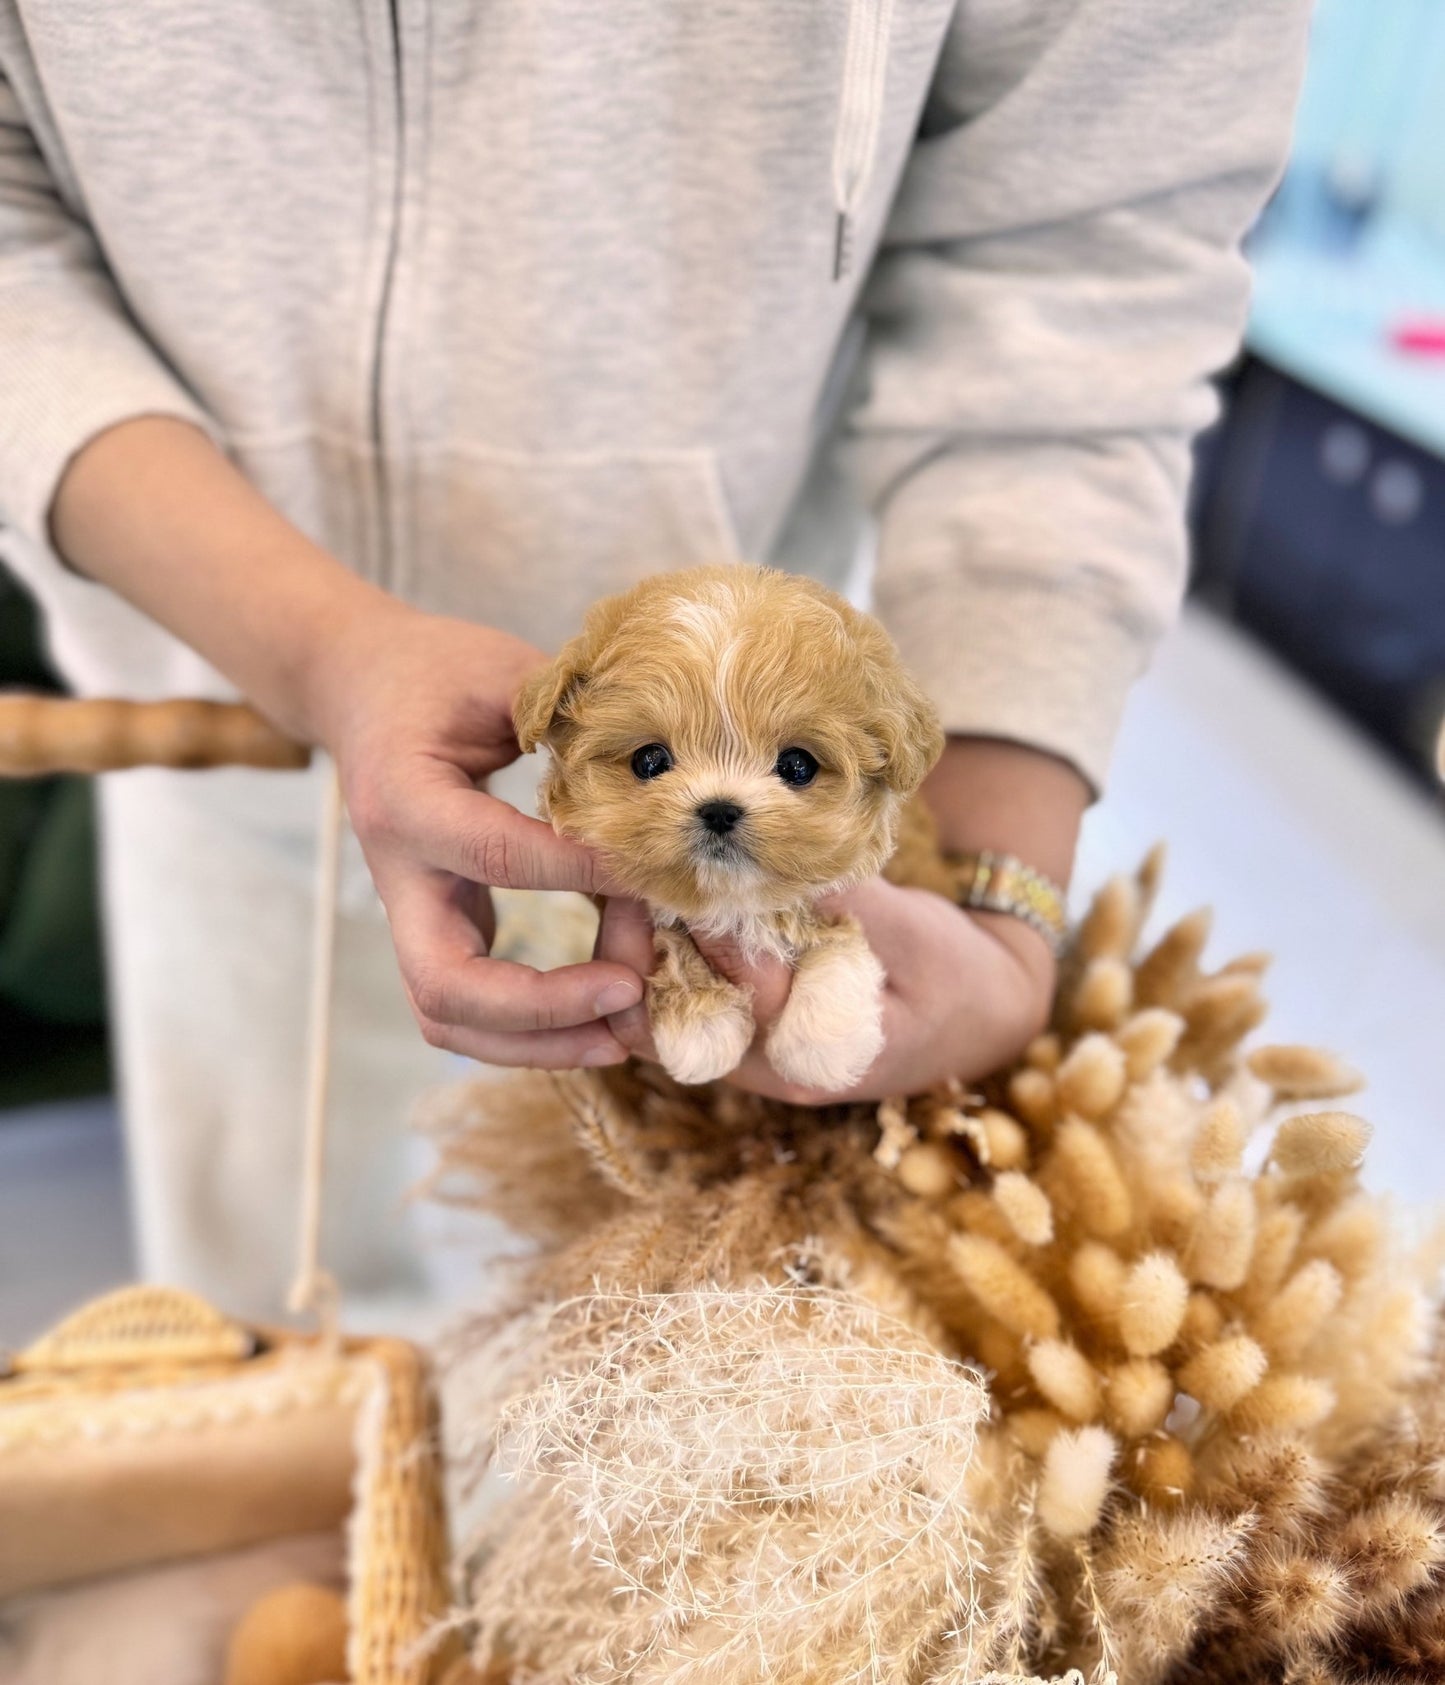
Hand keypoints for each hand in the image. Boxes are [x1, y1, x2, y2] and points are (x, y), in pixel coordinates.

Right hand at [304, 599, 642, 1067]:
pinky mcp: (433, 926)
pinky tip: (599, 1016)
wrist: (359, 686)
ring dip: (537, 1042)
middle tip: (629, 992)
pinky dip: (529, 1030)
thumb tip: (660, 773)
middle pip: (446, 983)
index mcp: (406, 798)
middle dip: (542, 1007)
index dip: (581, 873)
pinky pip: (466, 1007)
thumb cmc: (433, 672)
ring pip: (448, 1016)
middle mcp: (397, 871)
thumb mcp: (500, 671)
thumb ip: (565, 720)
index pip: (497, 854)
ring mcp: (409, 909)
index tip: (655, 875)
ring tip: (623, 1031)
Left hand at [594, 875, 1054, 1102]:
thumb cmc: (956, 972)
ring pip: (670, 1020)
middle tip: (618, 886)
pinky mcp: (745, 1032)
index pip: (745, 995)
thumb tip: (786, 860)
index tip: (670, 876)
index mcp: (823, 1055)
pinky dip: (661, 961)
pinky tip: (641, 911)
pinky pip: (682, 1006)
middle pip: (684, 1026)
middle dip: (644, 957)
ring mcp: (757, 1058)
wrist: (978, 1011)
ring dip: (641, 958)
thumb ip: (852, 905)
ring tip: (618, 891)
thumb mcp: (916, 932)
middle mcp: (777, 1071)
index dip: (705, 933)